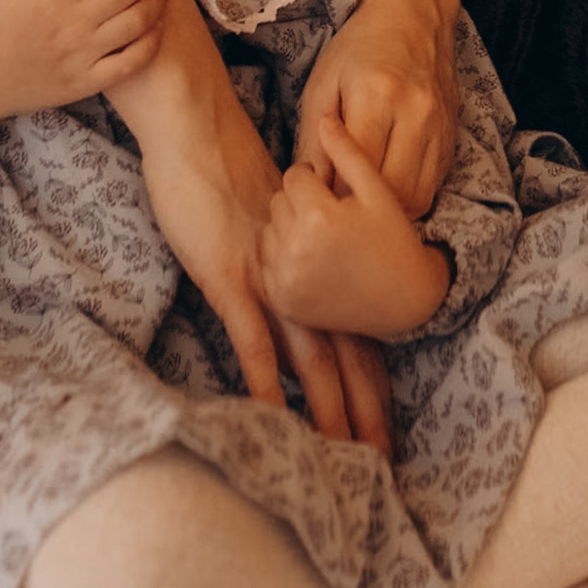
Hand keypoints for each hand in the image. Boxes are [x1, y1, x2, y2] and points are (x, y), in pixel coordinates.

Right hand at [124, 21, 394, 456]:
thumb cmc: (228, 168)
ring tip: (347, 456)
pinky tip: (277, 420)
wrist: (199, 128)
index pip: (356, 330)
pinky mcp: (231, 278)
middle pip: (346, 353)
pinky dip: (266, 382)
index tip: (387, 424)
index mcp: (318, 261)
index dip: (373, 379)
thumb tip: (295, 295)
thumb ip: (288, 256)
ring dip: (329, 410)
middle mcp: (305, 274)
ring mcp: (271, 277)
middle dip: (366, 409)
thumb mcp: (271, 218)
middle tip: (385, 459)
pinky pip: (253, 340)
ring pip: (310, 357)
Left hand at [260, 114, 451, 338]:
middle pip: (279, 201)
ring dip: (289, 227)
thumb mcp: (377, 190)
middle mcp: (295, 250)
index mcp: (319, 217)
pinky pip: (267, 263)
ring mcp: (286, 280)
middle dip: (300, 202)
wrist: (404, 300)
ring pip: (269, 231)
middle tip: (331, 215)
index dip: (316, 179)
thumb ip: (347, 152)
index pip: (295, 175)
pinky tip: (313, 260)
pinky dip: (283, 258)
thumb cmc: (394, 238)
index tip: (337, 193)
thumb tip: (325, 119)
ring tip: (322, 237)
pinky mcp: (283, 301)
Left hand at [294, 0, 458, 215]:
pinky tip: (384, 190)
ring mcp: (440, 129)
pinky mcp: (452, 140)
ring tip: (360, 203)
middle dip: (359, 209)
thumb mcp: (323, 84)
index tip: (315, 199)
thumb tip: (309, 187)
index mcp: (379, 95)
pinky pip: (431, 189)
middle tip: (336, 208)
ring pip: (415, 198)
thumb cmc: (359, 49)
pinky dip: (406, 199)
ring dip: (384, 210)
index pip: (354, 167)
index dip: (331, 193)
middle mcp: (417, 114)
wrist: (413, 20)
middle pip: (389, 190)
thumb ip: (313, 137)